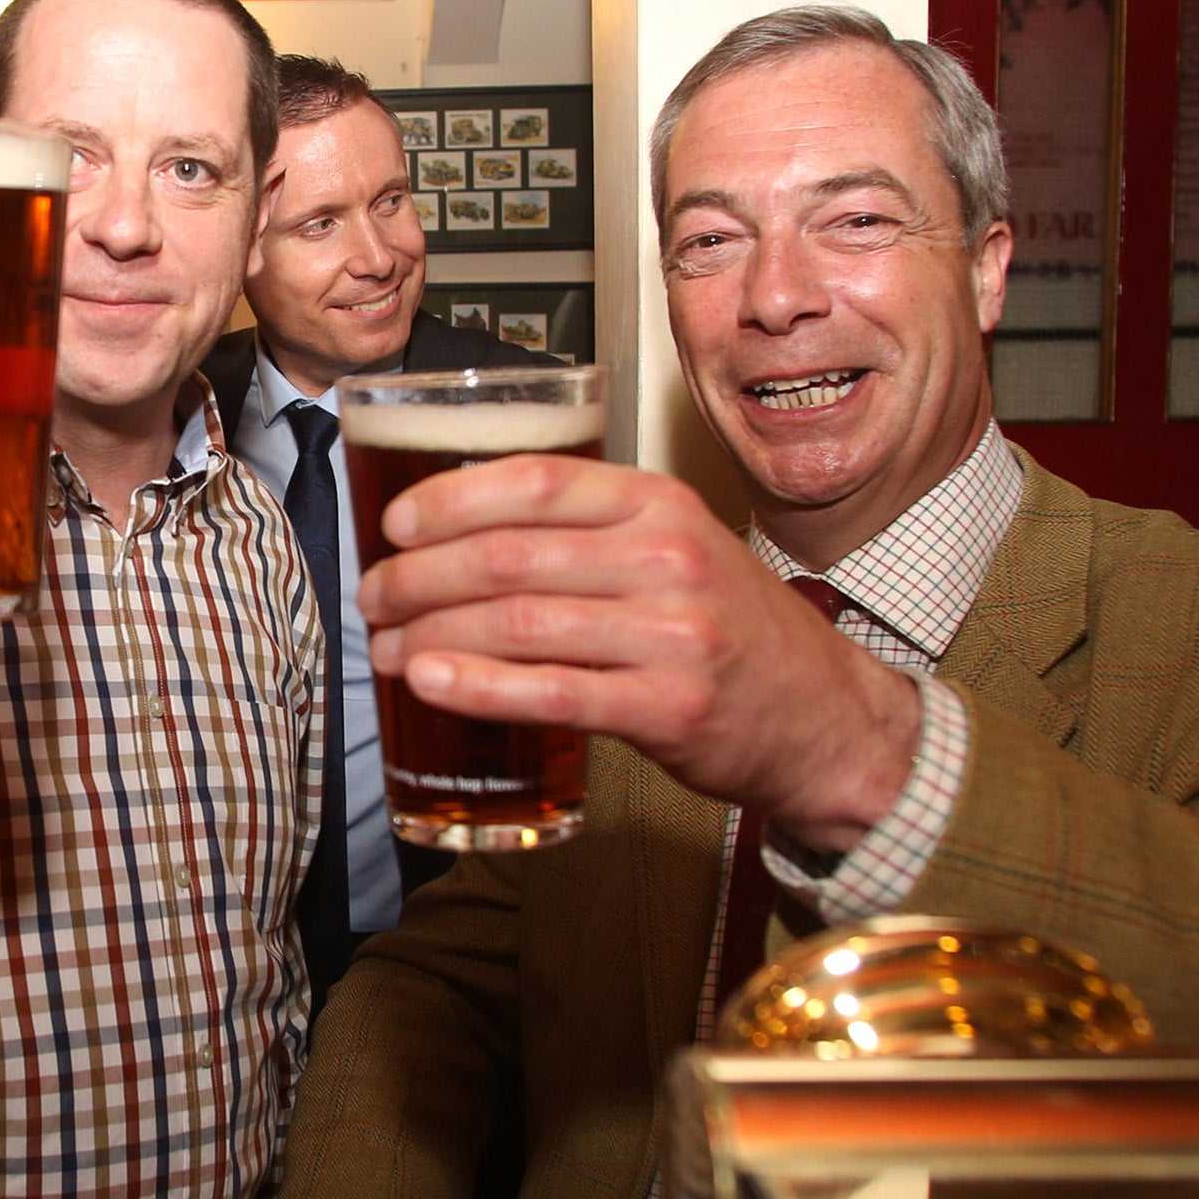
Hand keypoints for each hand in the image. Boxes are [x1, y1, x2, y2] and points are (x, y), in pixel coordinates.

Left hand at [356, 455, 922, 850]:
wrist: (821, 716)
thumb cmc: (730, 631)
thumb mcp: (677, 548)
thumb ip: (589, 531)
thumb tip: (461, 534)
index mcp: (659, 503)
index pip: (533, 482)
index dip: (447, 500)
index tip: (395, 524)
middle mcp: (666, 557)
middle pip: (509, 555)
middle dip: (419, 576)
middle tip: (377, 597)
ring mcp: (670, 633)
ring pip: (517, 622)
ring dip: (432, 633)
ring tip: (388, 648)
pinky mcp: (667, 706)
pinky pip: (549, 690)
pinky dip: (476, 686)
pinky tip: (430, 682)